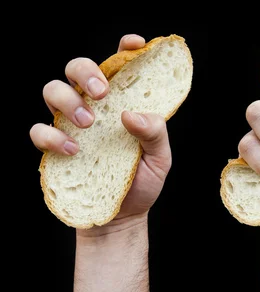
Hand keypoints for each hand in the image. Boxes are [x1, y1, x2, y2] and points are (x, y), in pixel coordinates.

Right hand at [30, 34, 171, 231]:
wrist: (121, 218)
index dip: (126, 49)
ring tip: (89, 124)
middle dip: (87, 71)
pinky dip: (52, 136)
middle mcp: (95, 106)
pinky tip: (73, 150)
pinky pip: (39, 129)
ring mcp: (71, 124)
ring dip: (68, 100)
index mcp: (123, 102)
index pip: (121, 65)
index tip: (136, 44)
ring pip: (53, 89)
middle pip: (78, 67)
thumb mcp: (160, 158)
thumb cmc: (142, 181)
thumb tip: (131, 114)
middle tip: (102, 93)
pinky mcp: (53, 146)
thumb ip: (155, 133)